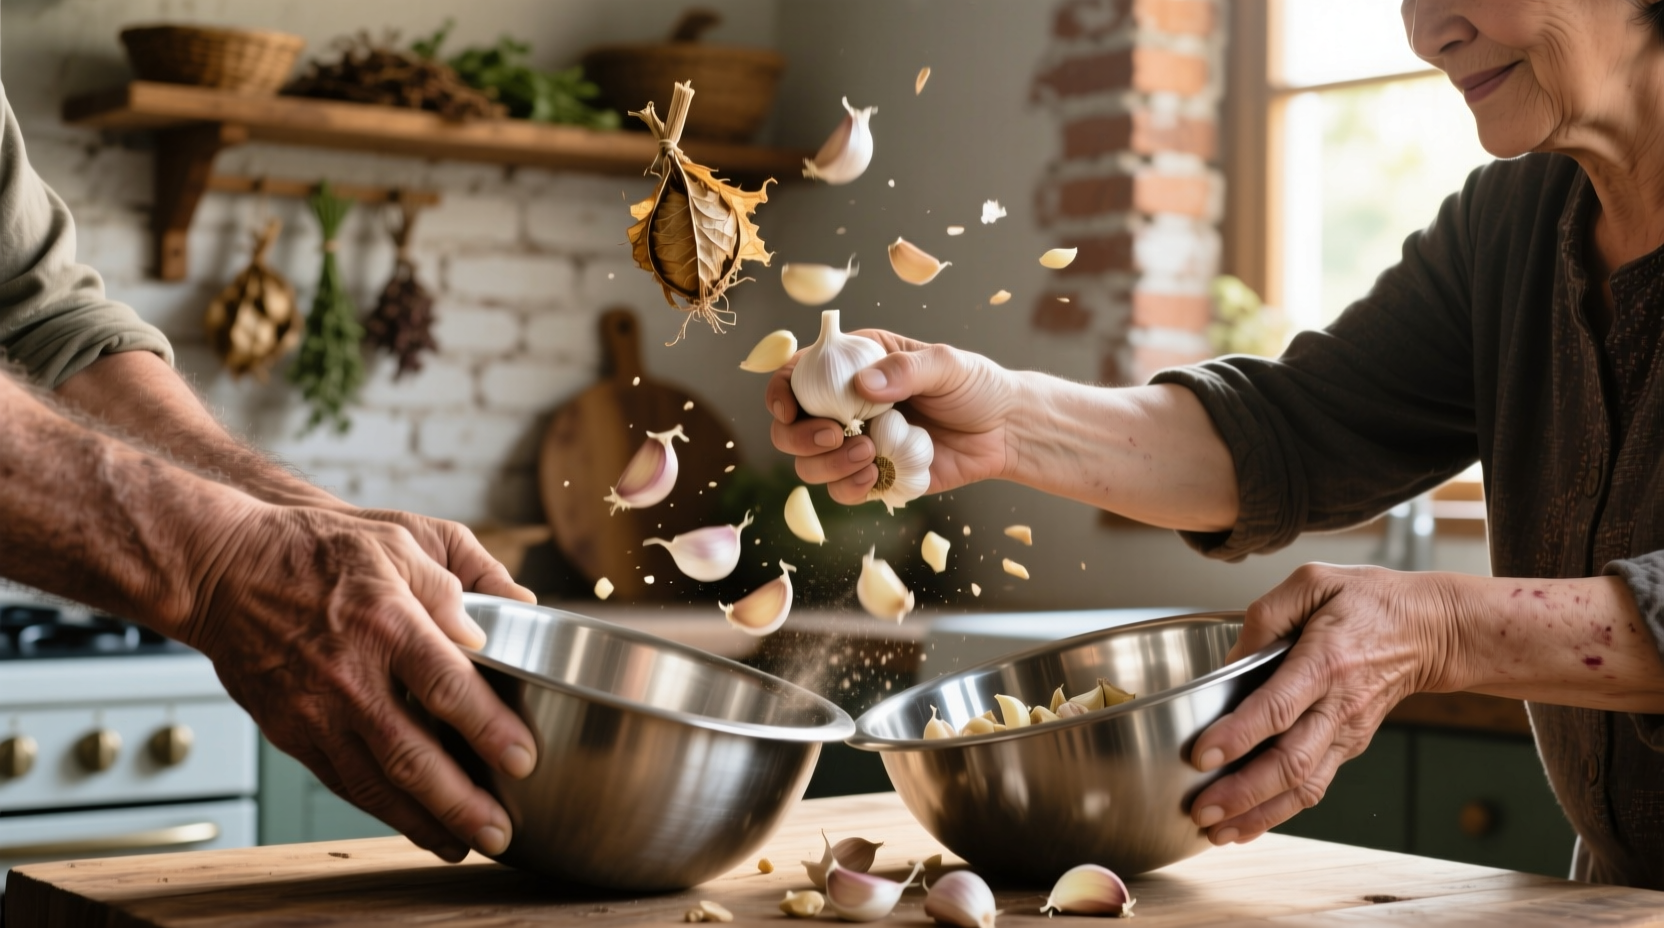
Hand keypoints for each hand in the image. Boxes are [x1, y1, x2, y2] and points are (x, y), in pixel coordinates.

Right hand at [179, 503, 538, 861]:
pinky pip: (342, 782)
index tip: (523, 759)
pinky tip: (414, 824)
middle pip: (412, 754)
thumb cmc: (317, 550)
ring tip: (466, 846)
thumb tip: (509, 611)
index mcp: (387, 622)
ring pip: (375, 783)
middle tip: (499, 833)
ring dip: (424, 821)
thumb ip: (459, 579)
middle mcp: (350, 675)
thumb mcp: (398, 539)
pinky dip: (382, 810)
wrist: (223, 570)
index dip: (489, 728)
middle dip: (460, 801)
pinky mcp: (290, 731)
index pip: (448, 686)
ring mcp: (315, 710)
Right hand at [765, 330, 1024, 503]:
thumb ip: (906, 370)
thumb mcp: (946, 364)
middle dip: (799, 436)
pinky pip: (842, 490)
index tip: (786, 408)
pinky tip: (873, 477)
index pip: (796, 375)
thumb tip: (864, 385)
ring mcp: (857, 443)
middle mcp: (846, 405)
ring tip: (869, 455)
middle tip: (834, 435)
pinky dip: (849, 488)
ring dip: (828, 464)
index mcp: (854, 364)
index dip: (780, 392)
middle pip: (790, 427)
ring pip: (810, 464)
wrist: (1006, 430)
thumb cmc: (977, 386)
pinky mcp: (875, 475)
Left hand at [1187, 564, 1473, 844]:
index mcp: (1326, 660)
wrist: (1431, 630)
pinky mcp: (1349, 746)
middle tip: (1200, 808)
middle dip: (1241, 791)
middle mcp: (1339, 705)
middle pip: (1290, 761)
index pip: (1279, 706)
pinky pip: (1314, 786)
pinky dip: (1280, 811)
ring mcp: (1347, 731)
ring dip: (1258, 813)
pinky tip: (1246, 824)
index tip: (1202, 754)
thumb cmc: (1369, 600)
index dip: (1240, 734)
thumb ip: (1265, 615)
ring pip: (1304, 786)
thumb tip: (1231, 660)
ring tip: (1216, 832)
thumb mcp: (1314, 581)